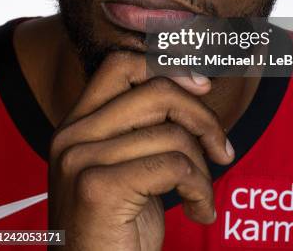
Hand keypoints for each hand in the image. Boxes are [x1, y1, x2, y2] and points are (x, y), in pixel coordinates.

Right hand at [48, 51, 233, 249]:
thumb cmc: (120, 229)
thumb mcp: (129, 166)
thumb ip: (145, 126)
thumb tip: (197, 83)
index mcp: (77, 123)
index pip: (121, 63)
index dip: (168, 67)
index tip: (203, 87)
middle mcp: (71, 135)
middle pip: (156, 91)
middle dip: (203, 117)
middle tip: (221, 149)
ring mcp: (79, 159)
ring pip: (172, 134)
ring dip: (203, 169)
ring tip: (201, 196)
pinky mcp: (97, 188)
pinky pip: (173, 166)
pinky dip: (200, 189)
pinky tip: (200, 211)